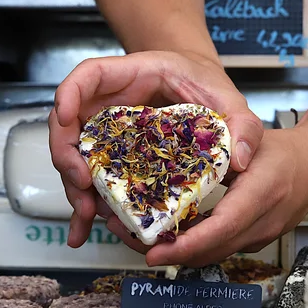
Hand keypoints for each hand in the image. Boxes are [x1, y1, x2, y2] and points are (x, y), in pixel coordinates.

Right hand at [49, 50, 264, 247]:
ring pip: (75, 157)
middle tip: (82, 183)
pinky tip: (81, 231)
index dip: (68, 93)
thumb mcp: (227, 100)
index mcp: (132, 75)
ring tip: (88, 215)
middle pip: (68, 123)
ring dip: (75, 188)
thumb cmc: (207, 88)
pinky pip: (91, 181)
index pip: (88, 75)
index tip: (64, 115)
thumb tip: (239, 160)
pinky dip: (84, 206)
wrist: (204, 98)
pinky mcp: (111, 157)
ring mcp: (105, 131)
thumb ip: (242, 124)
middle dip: (66, 155)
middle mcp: (108, 103)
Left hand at [105, 126, 307, 266]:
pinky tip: (166, 235)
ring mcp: (260, 237)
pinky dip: (192, 246)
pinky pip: (219, 248)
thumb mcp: (252, 139)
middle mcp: (263, 222)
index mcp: (263, 192)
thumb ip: (223, 145)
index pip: (223, 227)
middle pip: (212, 250)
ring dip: (177, 252)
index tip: (155, 251)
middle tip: (131, 240)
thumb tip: (185, 150)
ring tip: (139, 238)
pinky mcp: (253, 242)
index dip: (187, 244)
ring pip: (213, 254)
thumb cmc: (282, 151)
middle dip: (170, 252)